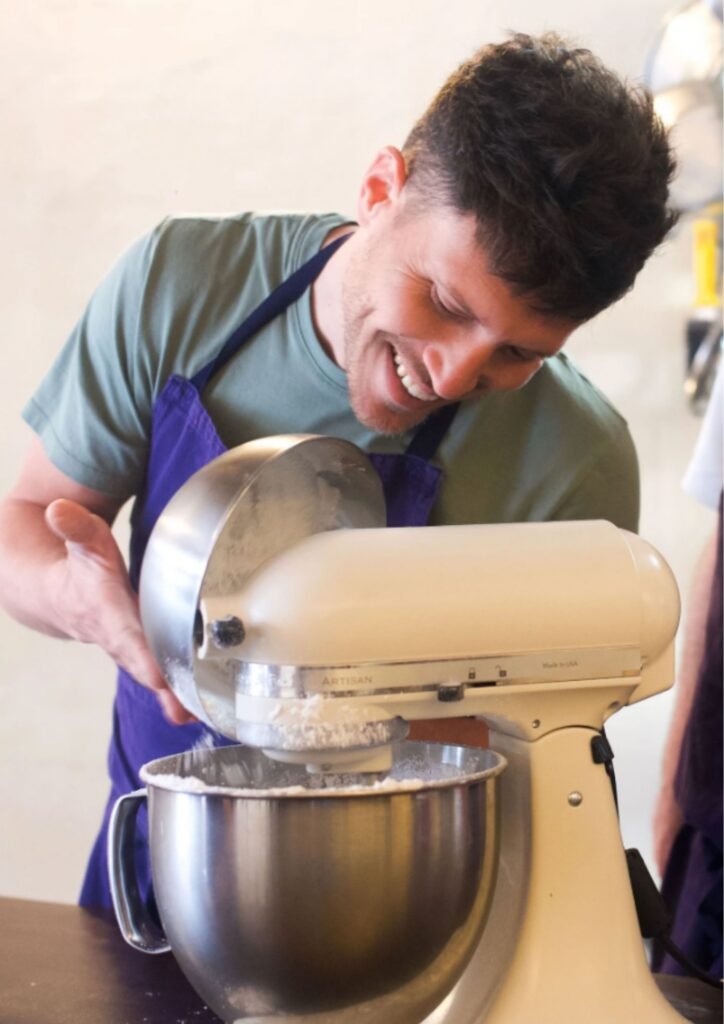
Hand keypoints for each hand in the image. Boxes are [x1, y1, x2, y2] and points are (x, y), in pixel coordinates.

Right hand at [44, 498, 193, 724]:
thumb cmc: (80, 563)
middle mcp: (114, 634)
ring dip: (170, 697)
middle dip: (160, 683)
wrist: (53, 595)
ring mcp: (125, 649)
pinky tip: (194, 711)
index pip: (124, 632)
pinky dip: (172, 695)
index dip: (140, 652)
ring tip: (192, 716)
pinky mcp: (137, 654)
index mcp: (104, 606)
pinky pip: (156, 676)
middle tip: (184, 707)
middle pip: (139, 662)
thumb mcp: (81, 538)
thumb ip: (74, 526)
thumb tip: (58, 509)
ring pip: (149, 675)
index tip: (157, 674)